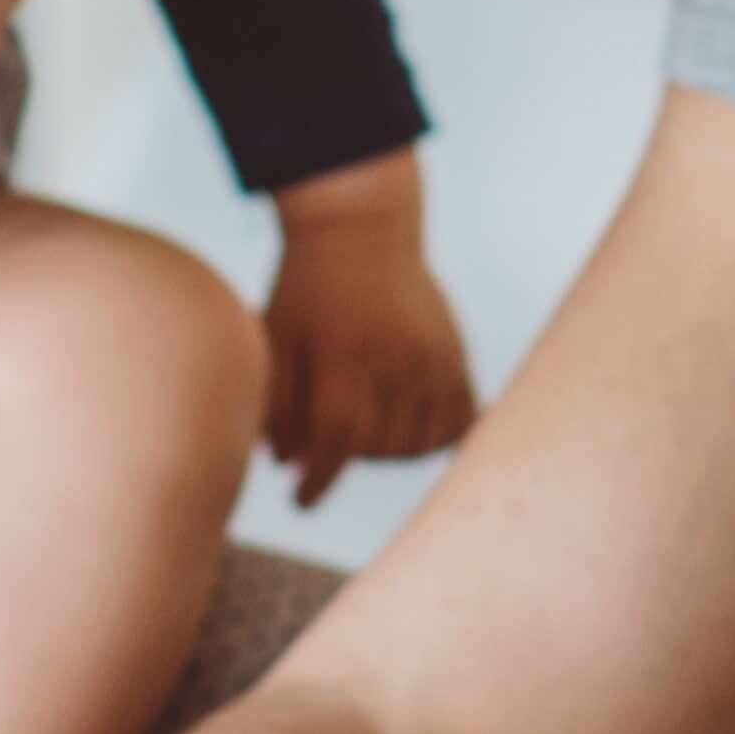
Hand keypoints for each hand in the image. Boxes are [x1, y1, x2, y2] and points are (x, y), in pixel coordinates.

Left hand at [262, 154, 476, 506]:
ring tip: (362, 433)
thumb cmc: (306, 289)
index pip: (336, 439)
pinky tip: (406, 430)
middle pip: (377, 447)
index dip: (318, 479)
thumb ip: (276, 400)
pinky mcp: (455, 354)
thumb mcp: (276, 337)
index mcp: (345, 355)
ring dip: (386, 453)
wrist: (360, 231)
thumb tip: (284, 463)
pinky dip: (434, 437)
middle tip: (325, 446)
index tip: (300, 502)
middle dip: (346, 459)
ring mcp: (432, 357)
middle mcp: (396, 359)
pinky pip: (457, 420)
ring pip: (418, 442)